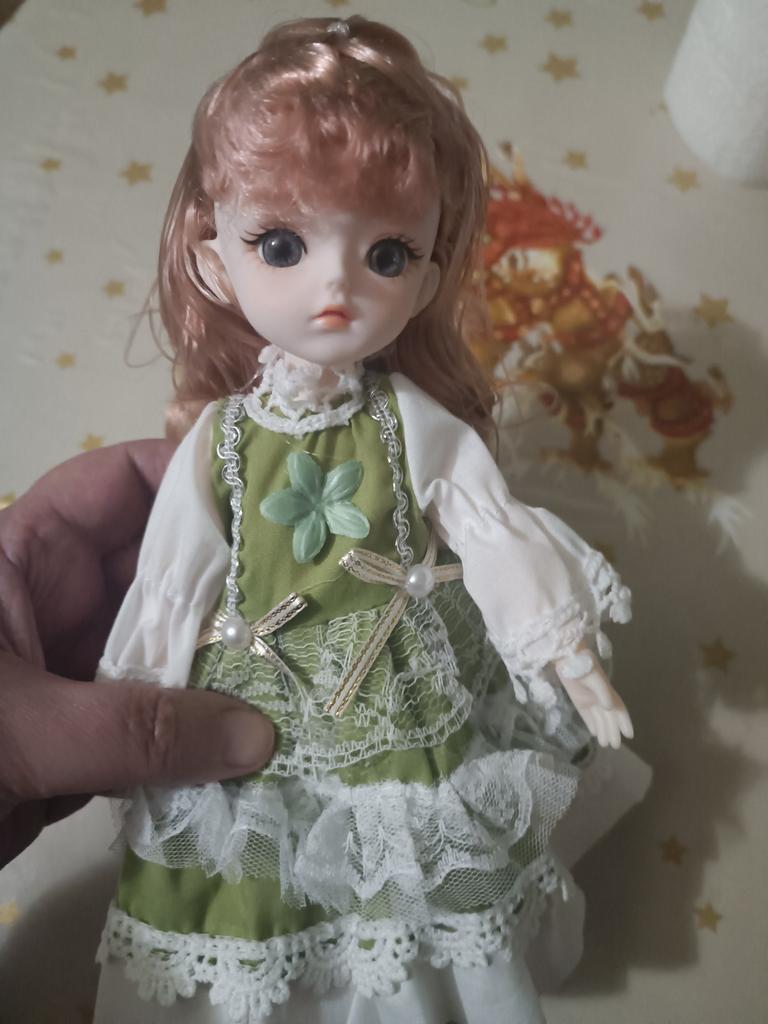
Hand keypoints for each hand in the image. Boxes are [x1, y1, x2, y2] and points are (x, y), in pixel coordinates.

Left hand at [0, 441, 274, 868]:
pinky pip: (165, 715)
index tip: (277, 497)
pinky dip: (209, 725)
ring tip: (312, 659)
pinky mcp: (92, 735)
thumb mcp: (18, 727)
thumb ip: (133, 732)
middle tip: (321, 588)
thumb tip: (258, 737)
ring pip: (172, 642)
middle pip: (164, 564)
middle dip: (236, 575)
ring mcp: (80, 668)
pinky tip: (268, 732)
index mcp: (25, 559)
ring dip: (231, 655)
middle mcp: (62, 601)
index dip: (194, 475)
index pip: (119, 482)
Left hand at [553, 647, 632, 749]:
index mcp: (607, 692)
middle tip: (615, 746)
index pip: (619, 709)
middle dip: (613, 731)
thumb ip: (602, 692)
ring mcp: (589, 699)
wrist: (567, 656)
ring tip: (605, 744)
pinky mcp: (578, 700)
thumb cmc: (582, 664)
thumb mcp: (593, 677)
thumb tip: (609, 707)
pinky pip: (587, 715)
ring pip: (599, 718)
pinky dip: (591, 724)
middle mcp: (600, 698)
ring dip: (603, 730)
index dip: (624, 721)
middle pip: (609, 718)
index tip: (630, 734)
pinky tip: (594, 733)